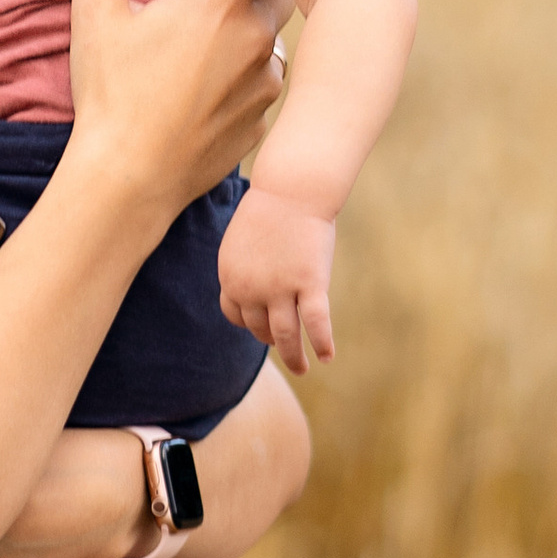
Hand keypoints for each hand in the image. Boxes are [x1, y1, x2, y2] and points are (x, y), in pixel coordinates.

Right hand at [64, 0, 288, 229]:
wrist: (127, 183)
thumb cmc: (108, 94)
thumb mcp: (96, 11)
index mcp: (221, 1)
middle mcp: (258, 36)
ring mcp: (267, 83)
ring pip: (277, 38)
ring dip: (256, 31)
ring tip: (219, 33)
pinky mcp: (263, 121)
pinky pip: (267, 86)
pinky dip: (249, 79)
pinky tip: (214, 86)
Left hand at [218, 182, 337, 371]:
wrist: (292, 189)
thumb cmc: (270, 208)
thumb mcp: (241, 240)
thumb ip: (244, 267)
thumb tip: (252, 290)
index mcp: (230, 276)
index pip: (235, 315)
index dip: (250, 324)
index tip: (263, 328)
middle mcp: (250, 288)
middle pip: (259, 328)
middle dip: (272, 340)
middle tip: (285, 347)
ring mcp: (280, 289)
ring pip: (285, 336)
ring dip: (294, 357)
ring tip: (302, 368)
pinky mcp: (310, 284)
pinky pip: (316, 324)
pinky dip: (322, 343)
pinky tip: (327, 357)